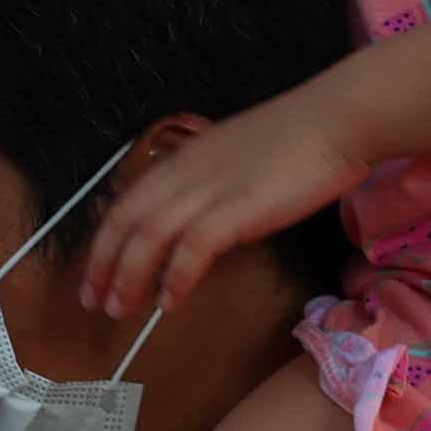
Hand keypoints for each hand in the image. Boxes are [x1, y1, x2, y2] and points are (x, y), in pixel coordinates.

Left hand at [75, 89, 359, 324]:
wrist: (337, 120)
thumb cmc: (299, 139)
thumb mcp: (237, 156)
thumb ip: (212, 183)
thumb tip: (198, 221)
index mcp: (184, 158)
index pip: (126, 203)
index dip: (103, 242)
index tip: (93, 274)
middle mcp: (186, 171)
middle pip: (127, 222)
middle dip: (104, 266)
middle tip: (93, 302)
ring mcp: (210, 188)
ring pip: (149, 237)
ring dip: (129, 277)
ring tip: (120, 310)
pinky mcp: (238, 207)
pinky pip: (193, 248)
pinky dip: (175, 276)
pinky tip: (169, 302)